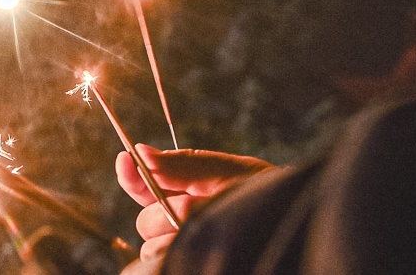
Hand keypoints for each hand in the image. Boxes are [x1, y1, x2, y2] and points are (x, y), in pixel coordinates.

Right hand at [116, 144, 273, 260]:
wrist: (288, 217)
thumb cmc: (258, 192)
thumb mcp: (223, 171)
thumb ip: (182, 166)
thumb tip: (140, 151)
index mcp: (178, 192)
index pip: (141, 186)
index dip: (130, 174)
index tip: (126, 159)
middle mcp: (175, 222)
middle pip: (145, 221)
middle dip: (166, 210)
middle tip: (200, 202)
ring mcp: (183, 247)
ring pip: (153, 246)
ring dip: (178, 234)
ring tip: (213, 224)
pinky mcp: (189, 262)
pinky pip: (162, 264)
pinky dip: (173, 255)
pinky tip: (198, 245)